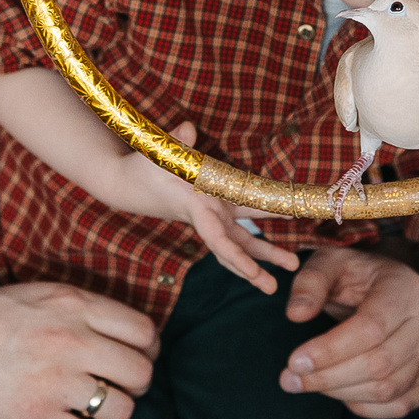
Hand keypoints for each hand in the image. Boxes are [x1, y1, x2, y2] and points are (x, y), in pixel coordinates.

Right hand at [0, 283, 156, 418]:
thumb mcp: (27, 295)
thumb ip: (71, 310)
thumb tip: (112, 335)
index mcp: (71, 303)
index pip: (144, 331)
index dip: (144, 350)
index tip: (129, 360)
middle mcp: (71, 339)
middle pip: (142, 373)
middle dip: (133, 385)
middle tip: (111, 388)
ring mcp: (55, 380)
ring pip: (122, 410)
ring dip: (109, 415)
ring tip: (85, 410)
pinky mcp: (35, 417)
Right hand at [107, 122, 298, 294]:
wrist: (126, 183)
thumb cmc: (141, 167)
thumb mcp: (155, 153)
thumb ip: (175, 141)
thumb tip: (188, 130)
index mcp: (196, 208)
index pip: (218, 239)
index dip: (237, 257)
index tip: (254, 274)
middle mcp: (207, 215)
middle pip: (235, 246)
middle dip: (256, 266)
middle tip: (274, 288)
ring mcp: (212, 213)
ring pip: (242, 238)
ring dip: (266, 252)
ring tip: (292, 264)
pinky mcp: (214, 207)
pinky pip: (239, 224)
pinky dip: (258, 231)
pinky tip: (283, 225)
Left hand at [278, 245, 418, 417]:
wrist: (389, 285)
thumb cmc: (356, 273)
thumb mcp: (330, 262)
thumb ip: (310, 283)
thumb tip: (296, 314)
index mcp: (404, 289)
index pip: (370, 328)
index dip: (330, 350)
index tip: (294, 361)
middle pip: (379, 363)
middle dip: (328, 378)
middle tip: (289, 379)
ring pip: (388, 388)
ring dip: (341, 393)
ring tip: (307, 384)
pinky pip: (400, 404)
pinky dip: (366, 408)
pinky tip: (340, 395)